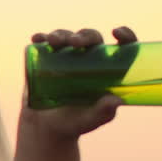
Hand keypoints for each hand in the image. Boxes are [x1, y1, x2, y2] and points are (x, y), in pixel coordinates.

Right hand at [21, 26, 137, 139]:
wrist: (46, 127)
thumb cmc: (75, 122)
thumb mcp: (91, 120)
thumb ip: (103, 112)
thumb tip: (117, 100)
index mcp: (107, 69)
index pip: (121, 47)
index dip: (124, 35)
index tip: (117, 33)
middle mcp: (88, 57)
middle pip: (91, 38)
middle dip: (84, 36)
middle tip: (74, 43)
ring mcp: (66, 56)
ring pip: (67, 36)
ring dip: (61, 34)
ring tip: (52, 41)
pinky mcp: (47, 58)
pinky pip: (45, 43)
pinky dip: (41, 38)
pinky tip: (37, 38)